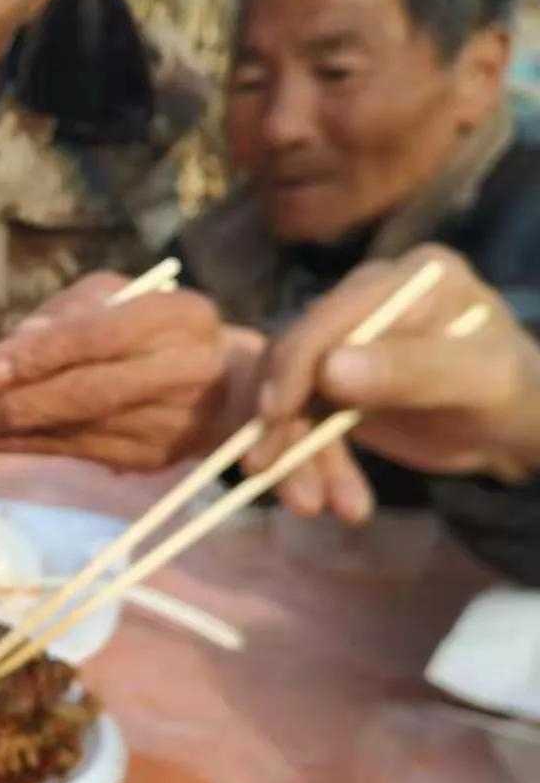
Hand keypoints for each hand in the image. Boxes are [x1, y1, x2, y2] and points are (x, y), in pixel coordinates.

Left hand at [0, 272, 227, 470]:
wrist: (216, 384)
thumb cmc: (148, 326)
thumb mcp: (113, 297)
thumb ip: (63, 315)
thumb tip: (10, 351)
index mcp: (180, 317)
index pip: (101, 336)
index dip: (40, 356)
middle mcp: (185, 372)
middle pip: (90, 393)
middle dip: (19, 403)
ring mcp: (172, 423)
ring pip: (78, 431)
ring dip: (13, 431)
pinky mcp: (152, 459)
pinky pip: (79, 453)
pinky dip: (30, 446)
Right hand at [247, 244, 539, 522]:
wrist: (515, 431)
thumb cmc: (513, 398)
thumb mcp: (480, 382)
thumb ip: (413, 370)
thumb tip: (329, 370)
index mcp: (412, 277)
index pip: (335, 313)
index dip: (296, 361)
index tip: (273, 416)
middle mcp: (371, 298)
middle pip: (301, 352)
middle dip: (283, 417)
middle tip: (266, 468)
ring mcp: (349, 341)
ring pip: (292, 391)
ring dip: (295, 451)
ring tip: (309, 504)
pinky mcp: (335, 380)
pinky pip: (304, 418)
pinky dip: (310, 461)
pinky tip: (329, 500)